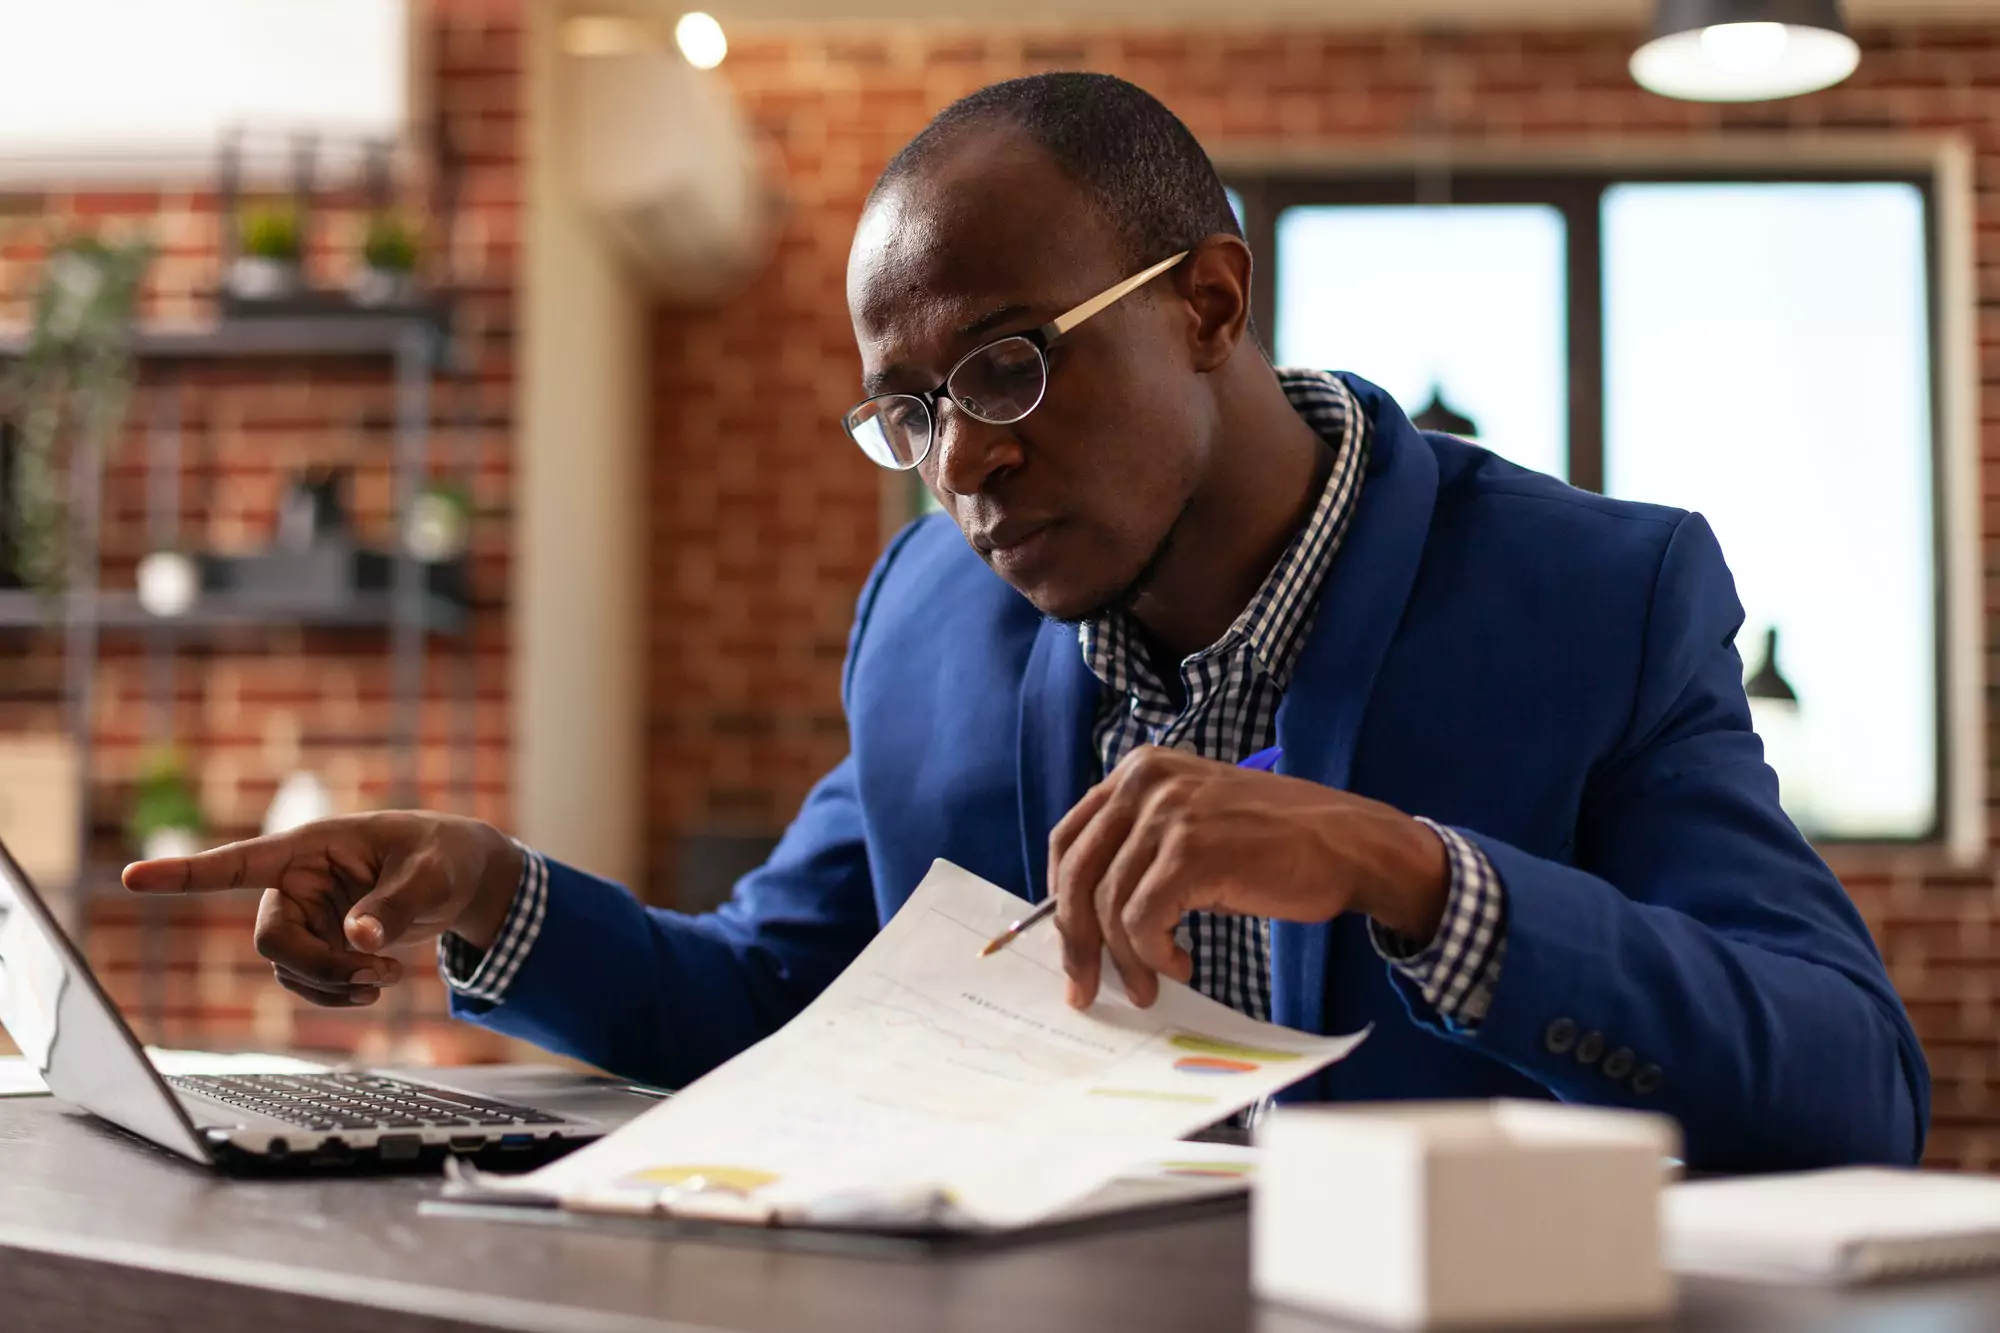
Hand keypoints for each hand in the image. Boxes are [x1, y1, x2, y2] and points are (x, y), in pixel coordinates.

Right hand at [121, 812, 522, 1007]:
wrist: (462, 877)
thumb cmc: (444, 856)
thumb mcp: (432, 874)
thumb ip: (396, 905)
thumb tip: (359, 939)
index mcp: (311, 847)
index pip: (239, 862)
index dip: (185, 873)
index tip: (133, 878)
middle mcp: (295, 882)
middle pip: (273, 940)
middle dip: (320, 966)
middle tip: (377, 974)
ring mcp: (304, 917)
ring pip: (288, 970)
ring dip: (334, 984)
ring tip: (388, 977)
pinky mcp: (317, 944)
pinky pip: (306, 982)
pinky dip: (338, 992)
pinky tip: (376, 986)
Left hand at [1048, 746, 1447, 1009]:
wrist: (1347, 843)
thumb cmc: (1275, 842)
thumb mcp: (1194, 823)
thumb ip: (1140, 849)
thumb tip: (1085, 918)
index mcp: (1139, 770)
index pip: (1069, 839)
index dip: (1058, 900)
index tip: (1068, 945)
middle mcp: (1145, 783)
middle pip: (1077, 874)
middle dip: (1075, 941)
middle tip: (1084, 987)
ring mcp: (1169, 814)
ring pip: (1109, 905)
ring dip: (1125, 960)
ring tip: (1150, 986)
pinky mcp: (1191, 852)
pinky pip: (1143, 921)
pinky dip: (1155, 956)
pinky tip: (1183, 965)